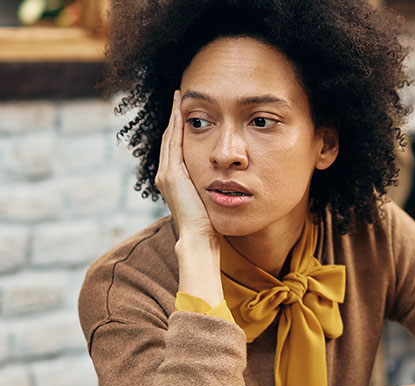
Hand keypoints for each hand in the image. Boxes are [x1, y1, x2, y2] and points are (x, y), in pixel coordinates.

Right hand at [155, 90, 216, 239]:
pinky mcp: (172, 175)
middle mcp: (165, 174)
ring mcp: (166, 174)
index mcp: (173, 179)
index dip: (179, 128)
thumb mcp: (208, 196)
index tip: (186, 111)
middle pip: (169, 138)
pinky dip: (176, 126)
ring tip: (179, 97)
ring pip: (169, 137)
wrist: (199, 236)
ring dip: (174, 116)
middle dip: (175, 117)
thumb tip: (226, 175)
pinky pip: (173, 143)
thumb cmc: (209, 221)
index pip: (175, 147)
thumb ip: (210, 183)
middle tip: (179, 97)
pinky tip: (181, 111)